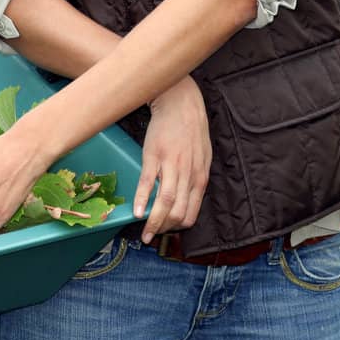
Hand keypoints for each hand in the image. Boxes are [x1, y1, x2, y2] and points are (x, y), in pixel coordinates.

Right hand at [135, 77, 211, 243]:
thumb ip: (196, 179)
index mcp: (200, 177)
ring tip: (143, 233)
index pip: (190, 213)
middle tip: (151, 235)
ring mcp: (170, 166)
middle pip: (177, 213)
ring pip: (164, 203)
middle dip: (163, 229)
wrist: (181, 104)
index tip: (166, 232)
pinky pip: (147, 184)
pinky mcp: (154, 156)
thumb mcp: (203, 158)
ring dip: (153, 222)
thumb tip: (189, 199)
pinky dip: (141, 201)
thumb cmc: (192, 131)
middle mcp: (187, 175)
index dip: (177, 228)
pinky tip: (136, 212)